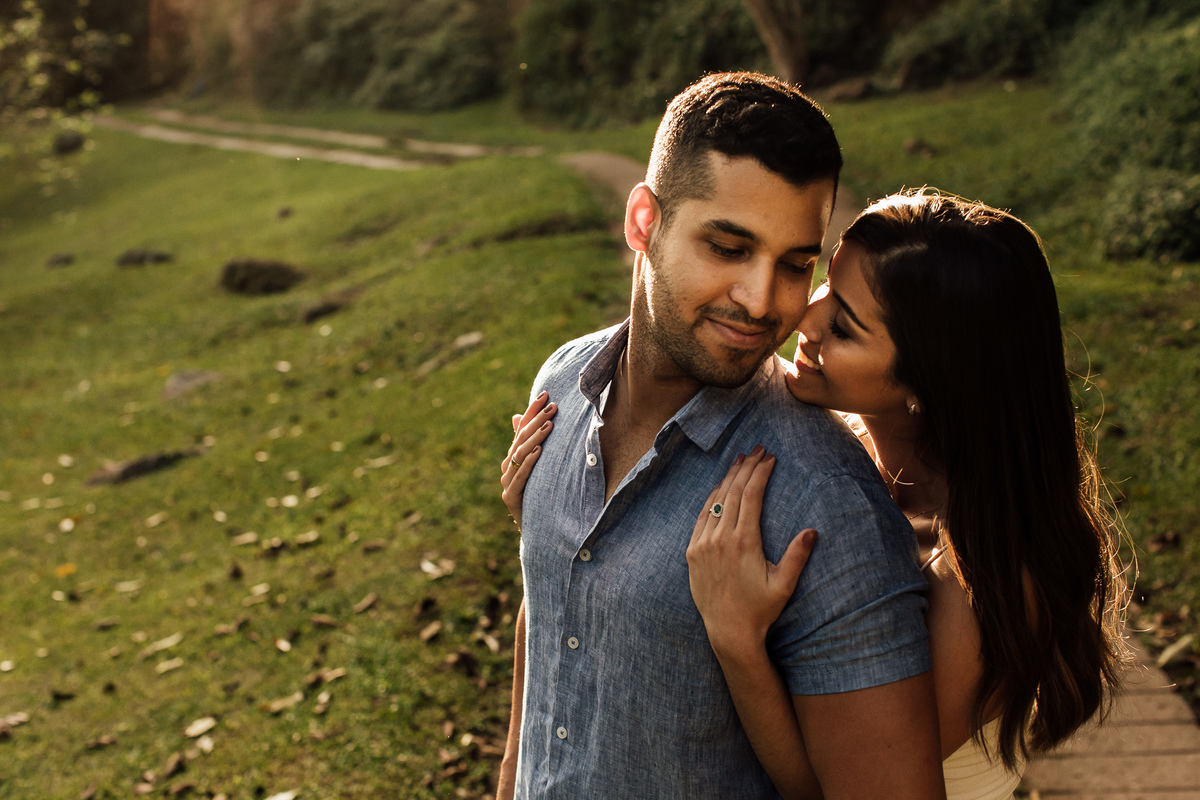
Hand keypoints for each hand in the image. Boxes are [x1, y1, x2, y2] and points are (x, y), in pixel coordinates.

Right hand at [500, 391, 556, 528]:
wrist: (537, 529)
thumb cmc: (538, 495)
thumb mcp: (537, 467)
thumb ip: (527, 443)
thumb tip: (516, 415)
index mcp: (512, 458)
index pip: (521, 428)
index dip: (531, 410)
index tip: (546, 394)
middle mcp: (506, 467)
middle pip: (520, 439)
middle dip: (537, 421)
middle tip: (553, 406)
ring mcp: (506, 482)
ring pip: (519, 455)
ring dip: (535, 438)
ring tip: (549, 425)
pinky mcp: (510, 497)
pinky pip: (520, 477)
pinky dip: (529, 462)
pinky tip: (539, 451)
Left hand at [687, 446, 817, 657]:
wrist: (728, 632)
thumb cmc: (761, 610)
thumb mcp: (784, 585)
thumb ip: (797, 557)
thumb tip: (812, 530)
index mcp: (744, 542)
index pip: (751, 496)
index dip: (760, 473)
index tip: (770, 458)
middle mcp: (720, 539)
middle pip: (733, 492)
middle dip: (747, 468)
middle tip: (757, 449)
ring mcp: (703, 544)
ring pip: (716, 501)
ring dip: (728, 478)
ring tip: (741, 460)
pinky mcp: (693, 552)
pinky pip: (702, 517)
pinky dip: (712, 498)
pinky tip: (720, 487)